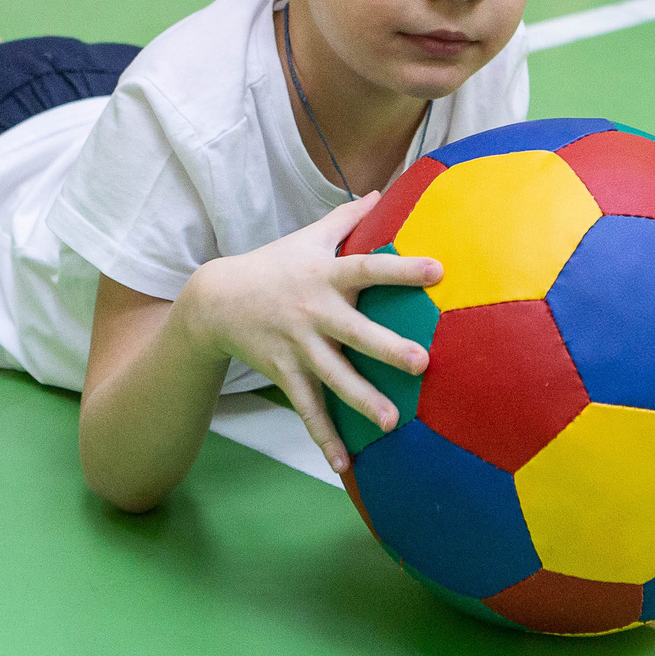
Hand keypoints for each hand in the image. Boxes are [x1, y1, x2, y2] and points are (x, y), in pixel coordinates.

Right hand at [172, 193, 440, 474]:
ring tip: (393, 422)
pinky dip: (324, 438)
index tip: (438, 270)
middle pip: (355, 332)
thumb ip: (346, 217)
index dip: (402, 268)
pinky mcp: (284, 373)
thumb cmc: (275, 264)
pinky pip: (307, 409)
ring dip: (362, 401)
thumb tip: (380, 191)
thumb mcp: (308, 236)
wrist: (216, 300)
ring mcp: (298, 346)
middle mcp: (314, 311)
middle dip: (387, 349)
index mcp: (326, 275)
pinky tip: (344, 464)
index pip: (369, 268)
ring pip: (334, 378)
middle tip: (422, 363)